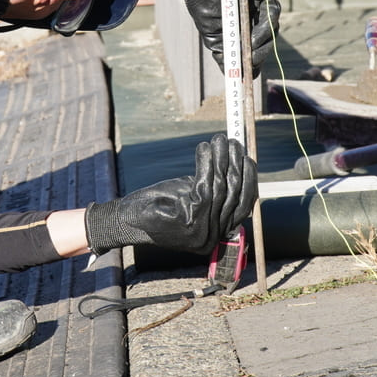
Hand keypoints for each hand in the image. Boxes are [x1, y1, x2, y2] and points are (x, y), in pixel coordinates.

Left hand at [84, 134, 256, 254]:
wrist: (127, 220)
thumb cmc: (161, 205)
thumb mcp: (193, 198)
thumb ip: (216, 189)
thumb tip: (238, 162)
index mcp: (218, 234)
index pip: (244, 207)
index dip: (249, 180)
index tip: (248, 158)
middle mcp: (213, 236)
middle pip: (234, 195)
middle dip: (236, 164)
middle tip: (232, 141)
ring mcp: (201, 231)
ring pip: (220, 187)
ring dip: (221, 159)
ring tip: (218, 139)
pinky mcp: (188, 220)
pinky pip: (204, 186)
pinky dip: (206, 164)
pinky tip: (203, 148)